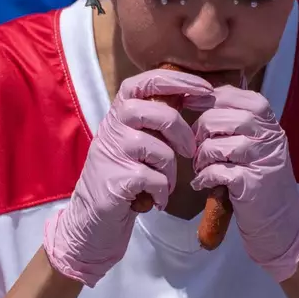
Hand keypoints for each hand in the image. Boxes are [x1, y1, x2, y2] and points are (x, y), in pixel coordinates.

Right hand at [43, 69, 212, 286]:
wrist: (92, 216)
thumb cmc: (124, 174)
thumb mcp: (136, 138)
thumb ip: (156, 118)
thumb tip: (195, 94)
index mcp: (120, 112)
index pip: (148, 81)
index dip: (180, 81)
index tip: (206, 90)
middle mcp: (113, 126)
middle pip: (159, 113)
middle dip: (183, 133)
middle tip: (190, 151)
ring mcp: (113, 152)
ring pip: (160, 149)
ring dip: (171, 171)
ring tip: (164, 183)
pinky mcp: (117, 180)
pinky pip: (156, 179)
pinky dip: (162, 192)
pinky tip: (156, 199)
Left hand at [187, 86, 298, 282]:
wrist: (281, 217)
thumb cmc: (259, 172)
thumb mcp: (254, 138)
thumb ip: (232, 117)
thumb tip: (195, 95)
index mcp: (267, 118)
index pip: (229, 95)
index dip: (204, 99)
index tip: (188, 105)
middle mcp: (268, 134)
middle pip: (217, 119)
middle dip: (199, 133)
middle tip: (197, 149)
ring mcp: (262, 158)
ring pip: (214, 145)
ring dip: (201, 158)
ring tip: (202, 167)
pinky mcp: (252, 183)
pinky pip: (215, 171)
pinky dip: (204, 178)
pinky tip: (204, 183)